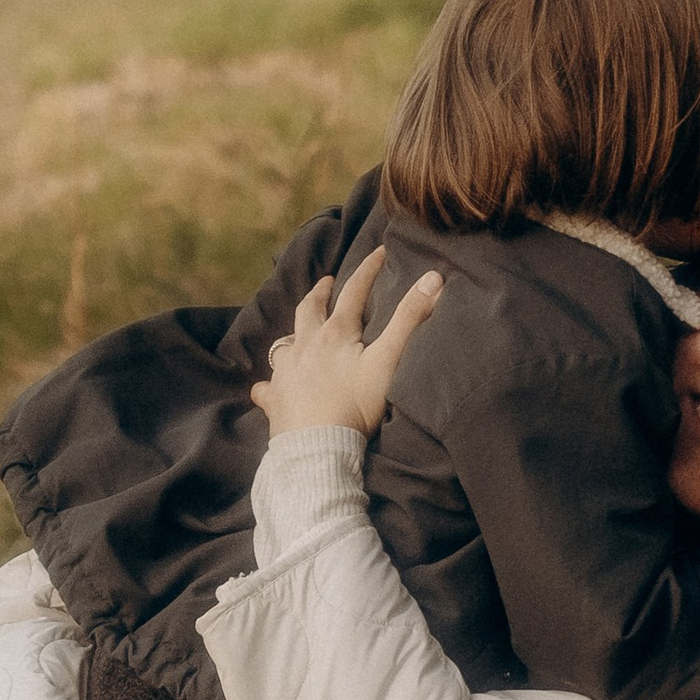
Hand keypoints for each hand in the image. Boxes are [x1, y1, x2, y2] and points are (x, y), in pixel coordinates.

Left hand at [252, 246, 443, 438]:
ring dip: (292, 334)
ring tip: (297, 333)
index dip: (368, 270)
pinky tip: (267, 387)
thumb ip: (409, 319)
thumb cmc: (355, 405)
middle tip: (326, 282)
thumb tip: (433, 279)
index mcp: (335, 333)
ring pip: (284, 344)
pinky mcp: (275, 400)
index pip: (354, 291)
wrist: (319, 447)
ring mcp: (285, 373)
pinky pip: (266, 387)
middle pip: (309, 309)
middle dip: (320, 292)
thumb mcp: (388, 360)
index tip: (379, 252)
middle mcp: (305, 345)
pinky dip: (268, 384)